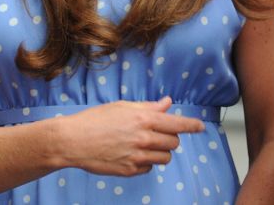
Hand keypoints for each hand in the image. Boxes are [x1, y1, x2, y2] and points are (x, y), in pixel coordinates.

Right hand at [56, 97, 204, 175]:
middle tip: (159, 134)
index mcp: (144, 119)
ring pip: (165, 157)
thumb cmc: (96, 120)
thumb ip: (148, 107)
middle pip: (174, 142)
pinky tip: (133, 154)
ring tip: (145, 145)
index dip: (192, 126)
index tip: (200, 127)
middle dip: (171, 138)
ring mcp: (137, 156)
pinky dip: (147, 162)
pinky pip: (149, 167)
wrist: (72, 141)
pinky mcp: (129, 170)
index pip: (178, 124)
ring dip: (161, 152)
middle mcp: (144, 138)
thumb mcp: (123, 107)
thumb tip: (167, 103)